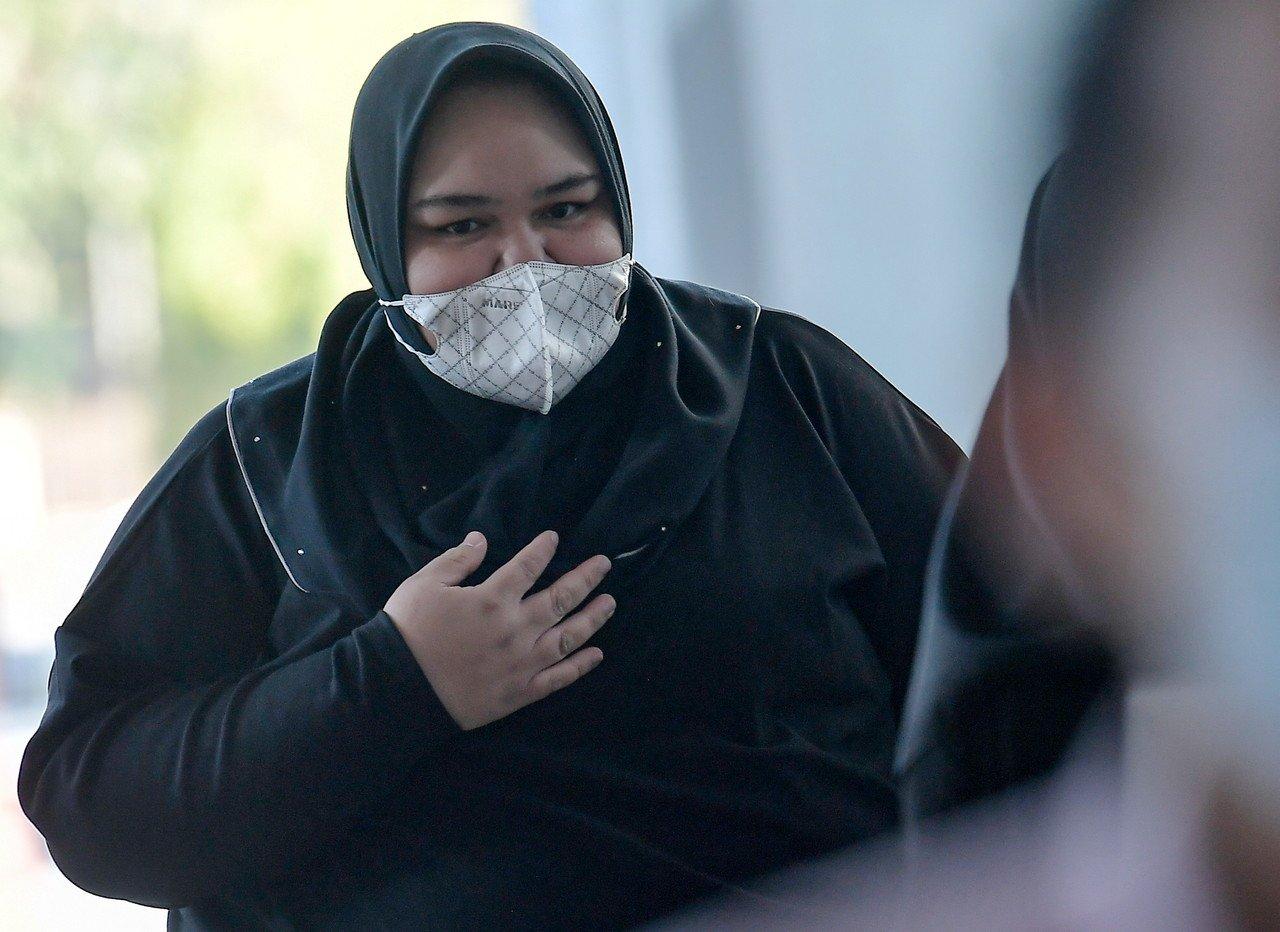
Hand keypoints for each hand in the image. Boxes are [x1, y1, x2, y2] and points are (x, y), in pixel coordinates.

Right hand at [383, 529, 613, 729]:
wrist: (397, 690)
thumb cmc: (408, 632)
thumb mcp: (424, 584)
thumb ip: (457, 560)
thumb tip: (481, 539)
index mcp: (492, 599)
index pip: (528, 566)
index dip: (543, 549)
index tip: (554, 538)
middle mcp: (515, 629)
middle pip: (561, 598)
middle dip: (585, 578)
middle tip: (604, 565)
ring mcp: (521, 663)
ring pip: (569, 637)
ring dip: (593, 618)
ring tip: (610, 603)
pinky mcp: (520, 692)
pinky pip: (559, 678)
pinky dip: (581, 666)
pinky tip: (597, 655)